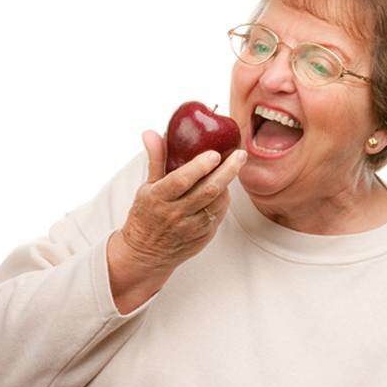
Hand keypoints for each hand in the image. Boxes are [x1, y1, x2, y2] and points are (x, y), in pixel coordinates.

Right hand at [120, 129, 246, 271]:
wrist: (147, 254)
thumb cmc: (147, 214)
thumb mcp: (146, 187)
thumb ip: (156, 159)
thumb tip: (151, 132)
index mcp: (159, 198)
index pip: (181, 180)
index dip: (199, 167)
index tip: (214, 153)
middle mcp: (175, 213)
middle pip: (207, 190)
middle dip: (228, 171)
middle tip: (240, 155)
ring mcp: (191, 227)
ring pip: (218, 202)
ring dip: (228, 183)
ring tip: (233, 166)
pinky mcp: (203, 236)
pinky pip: (219, 213)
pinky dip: (224, 198)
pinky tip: (224, 187)